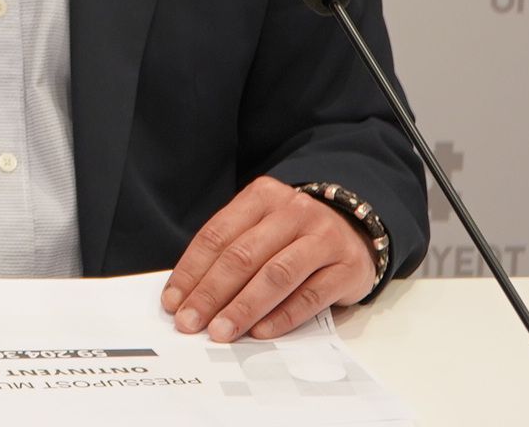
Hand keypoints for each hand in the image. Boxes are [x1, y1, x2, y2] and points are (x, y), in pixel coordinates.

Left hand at [162, 177, 377, 343]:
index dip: (191, 270)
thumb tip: (188, 295)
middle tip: (190, 323)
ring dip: (243, 307)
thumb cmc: (293, 236)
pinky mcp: (347, 267)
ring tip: (221, 331)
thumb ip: (230, 251)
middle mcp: (293, 212)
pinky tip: (260, 332)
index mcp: (262, 196)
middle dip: (211, 293)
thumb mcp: (260, 228)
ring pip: (276, 275)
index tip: (172, 302)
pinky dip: (283, 316)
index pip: (217, 235)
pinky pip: (311, 295)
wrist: (356, 230)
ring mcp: (323, 238)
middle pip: (243, 256)